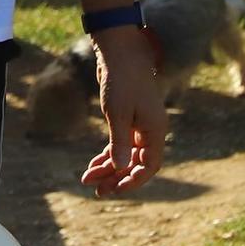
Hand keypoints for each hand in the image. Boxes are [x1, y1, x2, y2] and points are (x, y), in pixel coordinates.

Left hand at [80, 26, 166, 196]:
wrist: (120, 54)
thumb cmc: (121, 81)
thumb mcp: (117, 114)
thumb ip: (119, 142)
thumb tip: (119, 168)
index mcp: (155, 131)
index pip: (149, 166)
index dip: (133, 181)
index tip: (114, 190)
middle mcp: (151, 131)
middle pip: (137, 164)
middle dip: (117, 178)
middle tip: (97, 191)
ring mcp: (140, 125)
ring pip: (126, 155)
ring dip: (109, 168)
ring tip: (88, 180)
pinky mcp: (128, 119)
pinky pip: (120, 143)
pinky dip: (107, 154)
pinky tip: (93, 165)